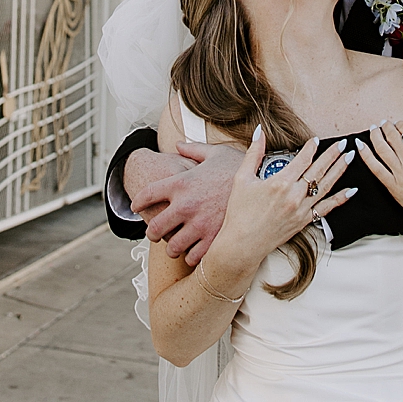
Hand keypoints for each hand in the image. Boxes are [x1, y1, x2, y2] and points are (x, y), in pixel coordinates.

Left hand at [129, 145, 238, 262]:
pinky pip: (193, 257)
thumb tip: (178, 144)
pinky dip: (191, 256)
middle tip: (154, 233)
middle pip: (154, 227)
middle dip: (152, 232)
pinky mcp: (213, 239)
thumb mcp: (215, 153)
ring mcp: (199, 224)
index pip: (147, 194)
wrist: (265, 183)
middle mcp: (185, 205)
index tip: (137, 206)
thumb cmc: (239, 167)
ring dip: (171, 247)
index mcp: (181, 183)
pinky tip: (194, 251)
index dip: (138, 202)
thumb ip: (193, 150)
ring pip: (172, 246)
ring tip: (174, 246)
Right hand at [205, 131, 353, 292]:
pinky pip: (327, 208)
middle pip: (318, 170)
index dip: (311, 148)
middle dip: (333, 154)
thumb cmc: (240, 212)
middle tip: (344, 143)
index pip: (302, 159)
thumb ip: (253, 153)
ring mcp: (302, 209)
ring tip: (350, 157)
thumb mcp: (242, 178)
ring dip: (340, 170)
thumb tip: (260, 131)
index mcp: (280, 182)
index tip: (317, 140)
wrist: (243, 243)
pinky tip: (351, 190)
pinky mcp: (304, 221)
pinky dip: (340, 199)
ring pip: (326, 186)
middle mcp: (294, 195)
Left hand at [358, 118, 402, 238]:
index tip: (399, 123)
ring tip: (373, 129)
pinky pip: (375, 168)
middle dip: (386, 126)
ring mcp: (401, 175)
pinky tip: (360, 145)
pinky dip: (365, 154)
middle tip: (384, 123)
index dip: (401, 123)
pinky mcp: (394, 188)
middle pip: (392, 136)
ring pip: (381, 148)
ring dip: (375, 135)